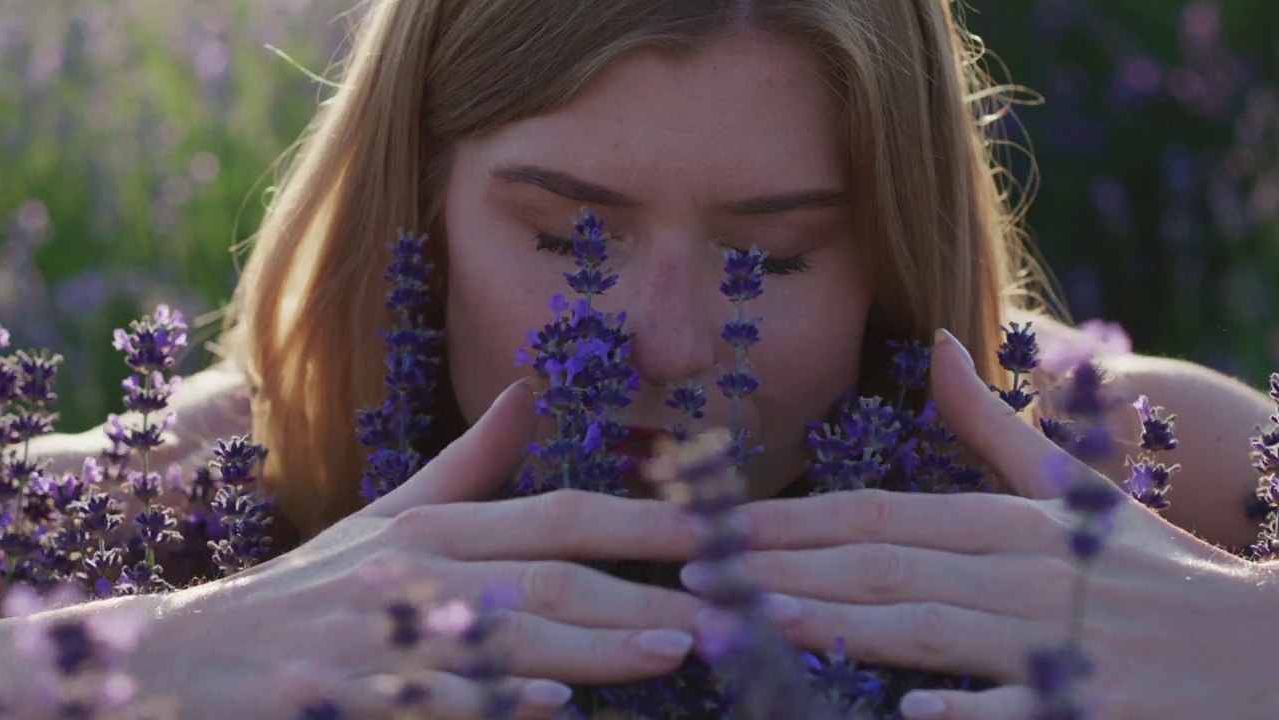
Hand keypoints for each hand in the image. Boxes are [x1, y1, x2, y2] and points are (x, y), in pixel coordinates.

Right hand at [140, 380, 706, 718]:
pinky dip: (496, 702)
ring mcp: (382, 634)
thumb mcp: (386, 517)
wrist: (190, 660)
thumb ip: (468, 465)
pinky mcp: (349, 694)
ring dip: (594, 644)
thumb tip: (529, 392)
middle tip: (729, 602)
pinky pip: (436, 699)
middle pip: (547, 573)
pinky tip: (552, 708)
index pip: (557, 513)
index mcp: (433, 527)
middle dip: (641, 587)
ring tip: (675, 648)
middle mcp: (415, 570)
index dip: (641, 516)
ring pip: (506, 633)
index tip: (718, 524)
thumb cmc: (309, 590)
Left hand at [698, 332, 1278, 719]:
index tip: (715, 527)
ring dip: (836, 622)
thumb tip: (934, 346)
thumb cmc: (1149, 568)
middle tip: (694, 575)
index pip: (874, 515)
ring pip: (927, 625)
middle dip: (781, 568)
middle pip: (880, 564)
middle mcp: (1018, 571)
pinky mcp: (1093, 707)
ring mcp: (1056, 640)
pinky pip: (1019, 709)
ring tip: (753, 622)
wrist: (1263, 646)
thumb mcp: (1071, 490)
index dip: (789, 520)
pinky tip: (902, 714)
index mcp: (1005, 522)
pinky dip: (963, 710)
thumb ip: (991, 425)